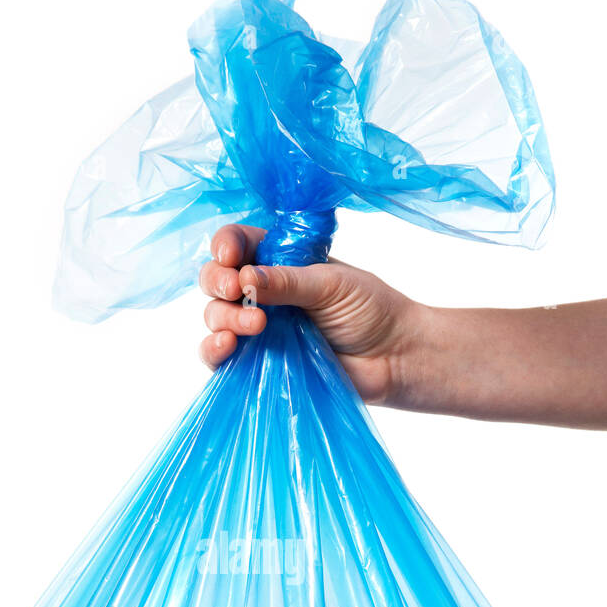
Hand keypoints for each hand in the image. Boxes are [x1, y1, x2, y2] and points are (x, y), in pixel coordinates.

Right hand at [198, 224, 427, 405]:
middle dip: (218, 282)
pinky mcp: (257, 363)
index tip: (231, 256)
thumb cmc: (371, 310)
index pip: (238, 243)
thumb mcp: (331, 284)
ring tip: (256, 326)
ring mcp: (257, 329)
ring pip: (215, 317)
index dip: (226, 246)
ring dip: (224, 318)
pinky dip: (213, 350)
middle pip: (216, 280)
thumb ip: (287, 281)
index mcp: (279, 261)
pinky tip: (227, 346)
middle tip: (237, 291)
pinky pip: (219, 356)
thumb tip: (245, 278)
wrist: (393, 358)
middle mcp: (261, 292)